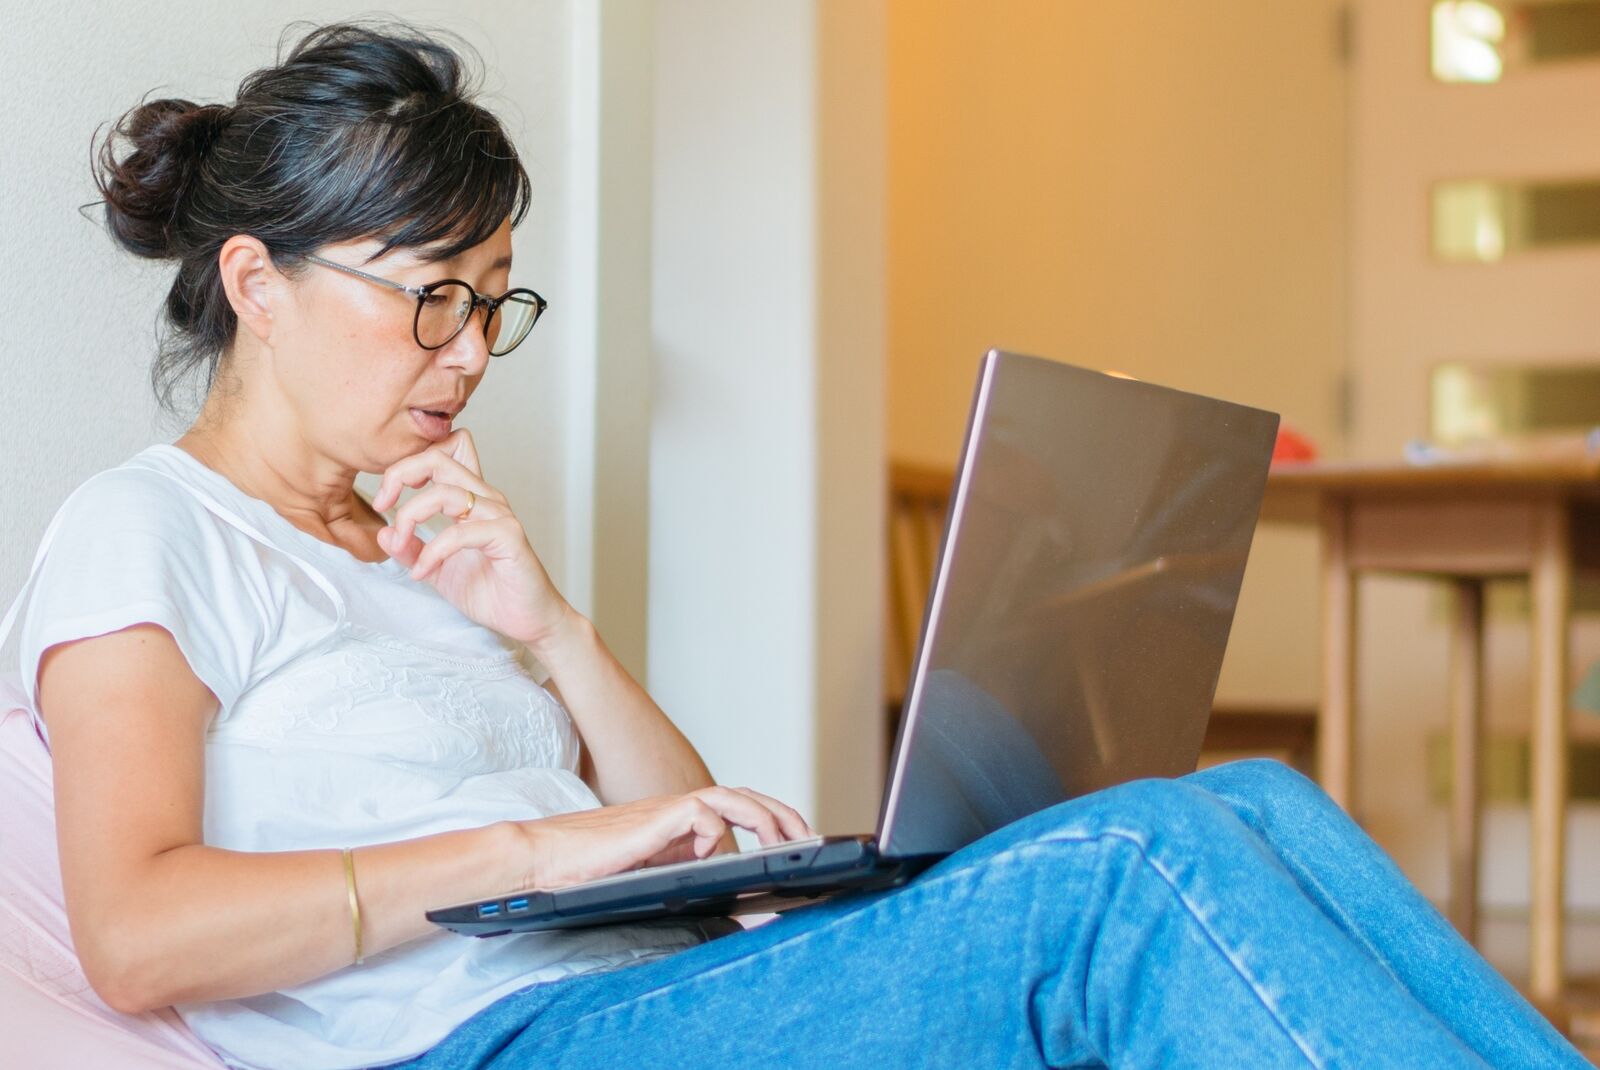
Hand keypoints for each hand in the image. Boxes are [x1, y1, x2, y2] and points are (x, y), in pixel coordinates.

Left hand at [372, 428, 570, 648]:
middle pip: (439, 459)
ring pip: (445, 492)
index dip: (408, 463)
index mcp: (470, 499)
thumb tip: (383, 533)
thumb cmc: (491, 591)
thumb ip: (412, 549)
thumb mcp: (437, 569)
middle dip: (400, 474)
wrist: (528, 620)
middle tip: (383, 504)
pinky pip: (459, 533)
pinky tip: (422, 572)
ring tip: (400, 543)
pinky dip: (432, 552)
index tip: (386, 496)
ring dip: (411, 515)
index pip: (444, 453)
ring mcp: (498, 515)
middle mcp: (485, 499)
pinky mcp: (508, 537)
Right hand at [510, 786, 817, 890]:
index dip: (772, 818)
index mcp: (680, 822)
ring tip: (783, 844)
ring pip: (729, 797)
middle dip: (783, 814)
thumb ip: (683, 875)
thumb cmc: (587, 871)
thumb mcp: (649, 876)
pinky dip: (715, 831)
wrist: (543, 858)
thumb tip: (731, 905)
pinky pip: (700, 814)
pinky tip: (712, 852)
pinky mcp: (652, 820)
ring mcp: (665, 812)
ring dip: (763, 818)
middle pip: (743, 796)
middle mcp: (677, 811)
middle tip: (811, 840)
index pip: (737, 808)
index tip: (799, 841)